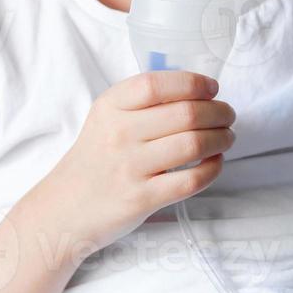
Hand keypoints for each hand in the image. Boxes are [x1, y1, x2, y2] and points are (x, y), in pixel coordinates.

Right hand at [33, 70, 235, 254]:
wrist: (64, 209)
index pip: (157, 84)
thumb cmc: (95, 158)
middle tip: (228, 115)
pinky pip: (190, 180)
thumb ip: (142, 102)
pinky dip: (213, 169)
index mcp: (111, 106)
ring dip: (221, 138)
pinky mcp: (142, 199)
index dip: (193, 83)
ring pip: (193, 145)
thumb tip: (197, 89)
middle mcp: (119, 133)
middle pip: (186, 114)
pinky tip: (215, 162)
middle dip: (219, 112)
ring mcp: (130, 167)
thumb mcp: (106, 118)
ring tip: (227, 137)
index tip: (212, 89)